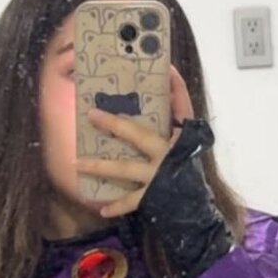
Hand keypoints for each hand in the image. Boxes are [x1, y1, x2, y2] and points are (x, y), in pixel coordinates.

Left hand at [74, 66, 195, 218]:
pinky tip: (102, 207)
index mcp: (182, 137)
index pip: (182, 105)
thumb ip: (178, 120)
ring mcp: (160, 175)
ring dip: (98, 165)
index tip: (166, 68)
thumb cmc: (190, 173)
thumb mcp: (190, 144)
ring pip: (123, 169)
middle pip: (138, 134)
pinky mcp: (154, 197)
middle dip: (114, 123)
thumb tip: (166, 89)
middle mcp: (170, 153)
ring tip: (76, 162)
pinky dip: (116, 205)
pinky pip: (130, 200)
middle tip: (91, 114)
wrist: (200, 208)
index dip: (176, 86)